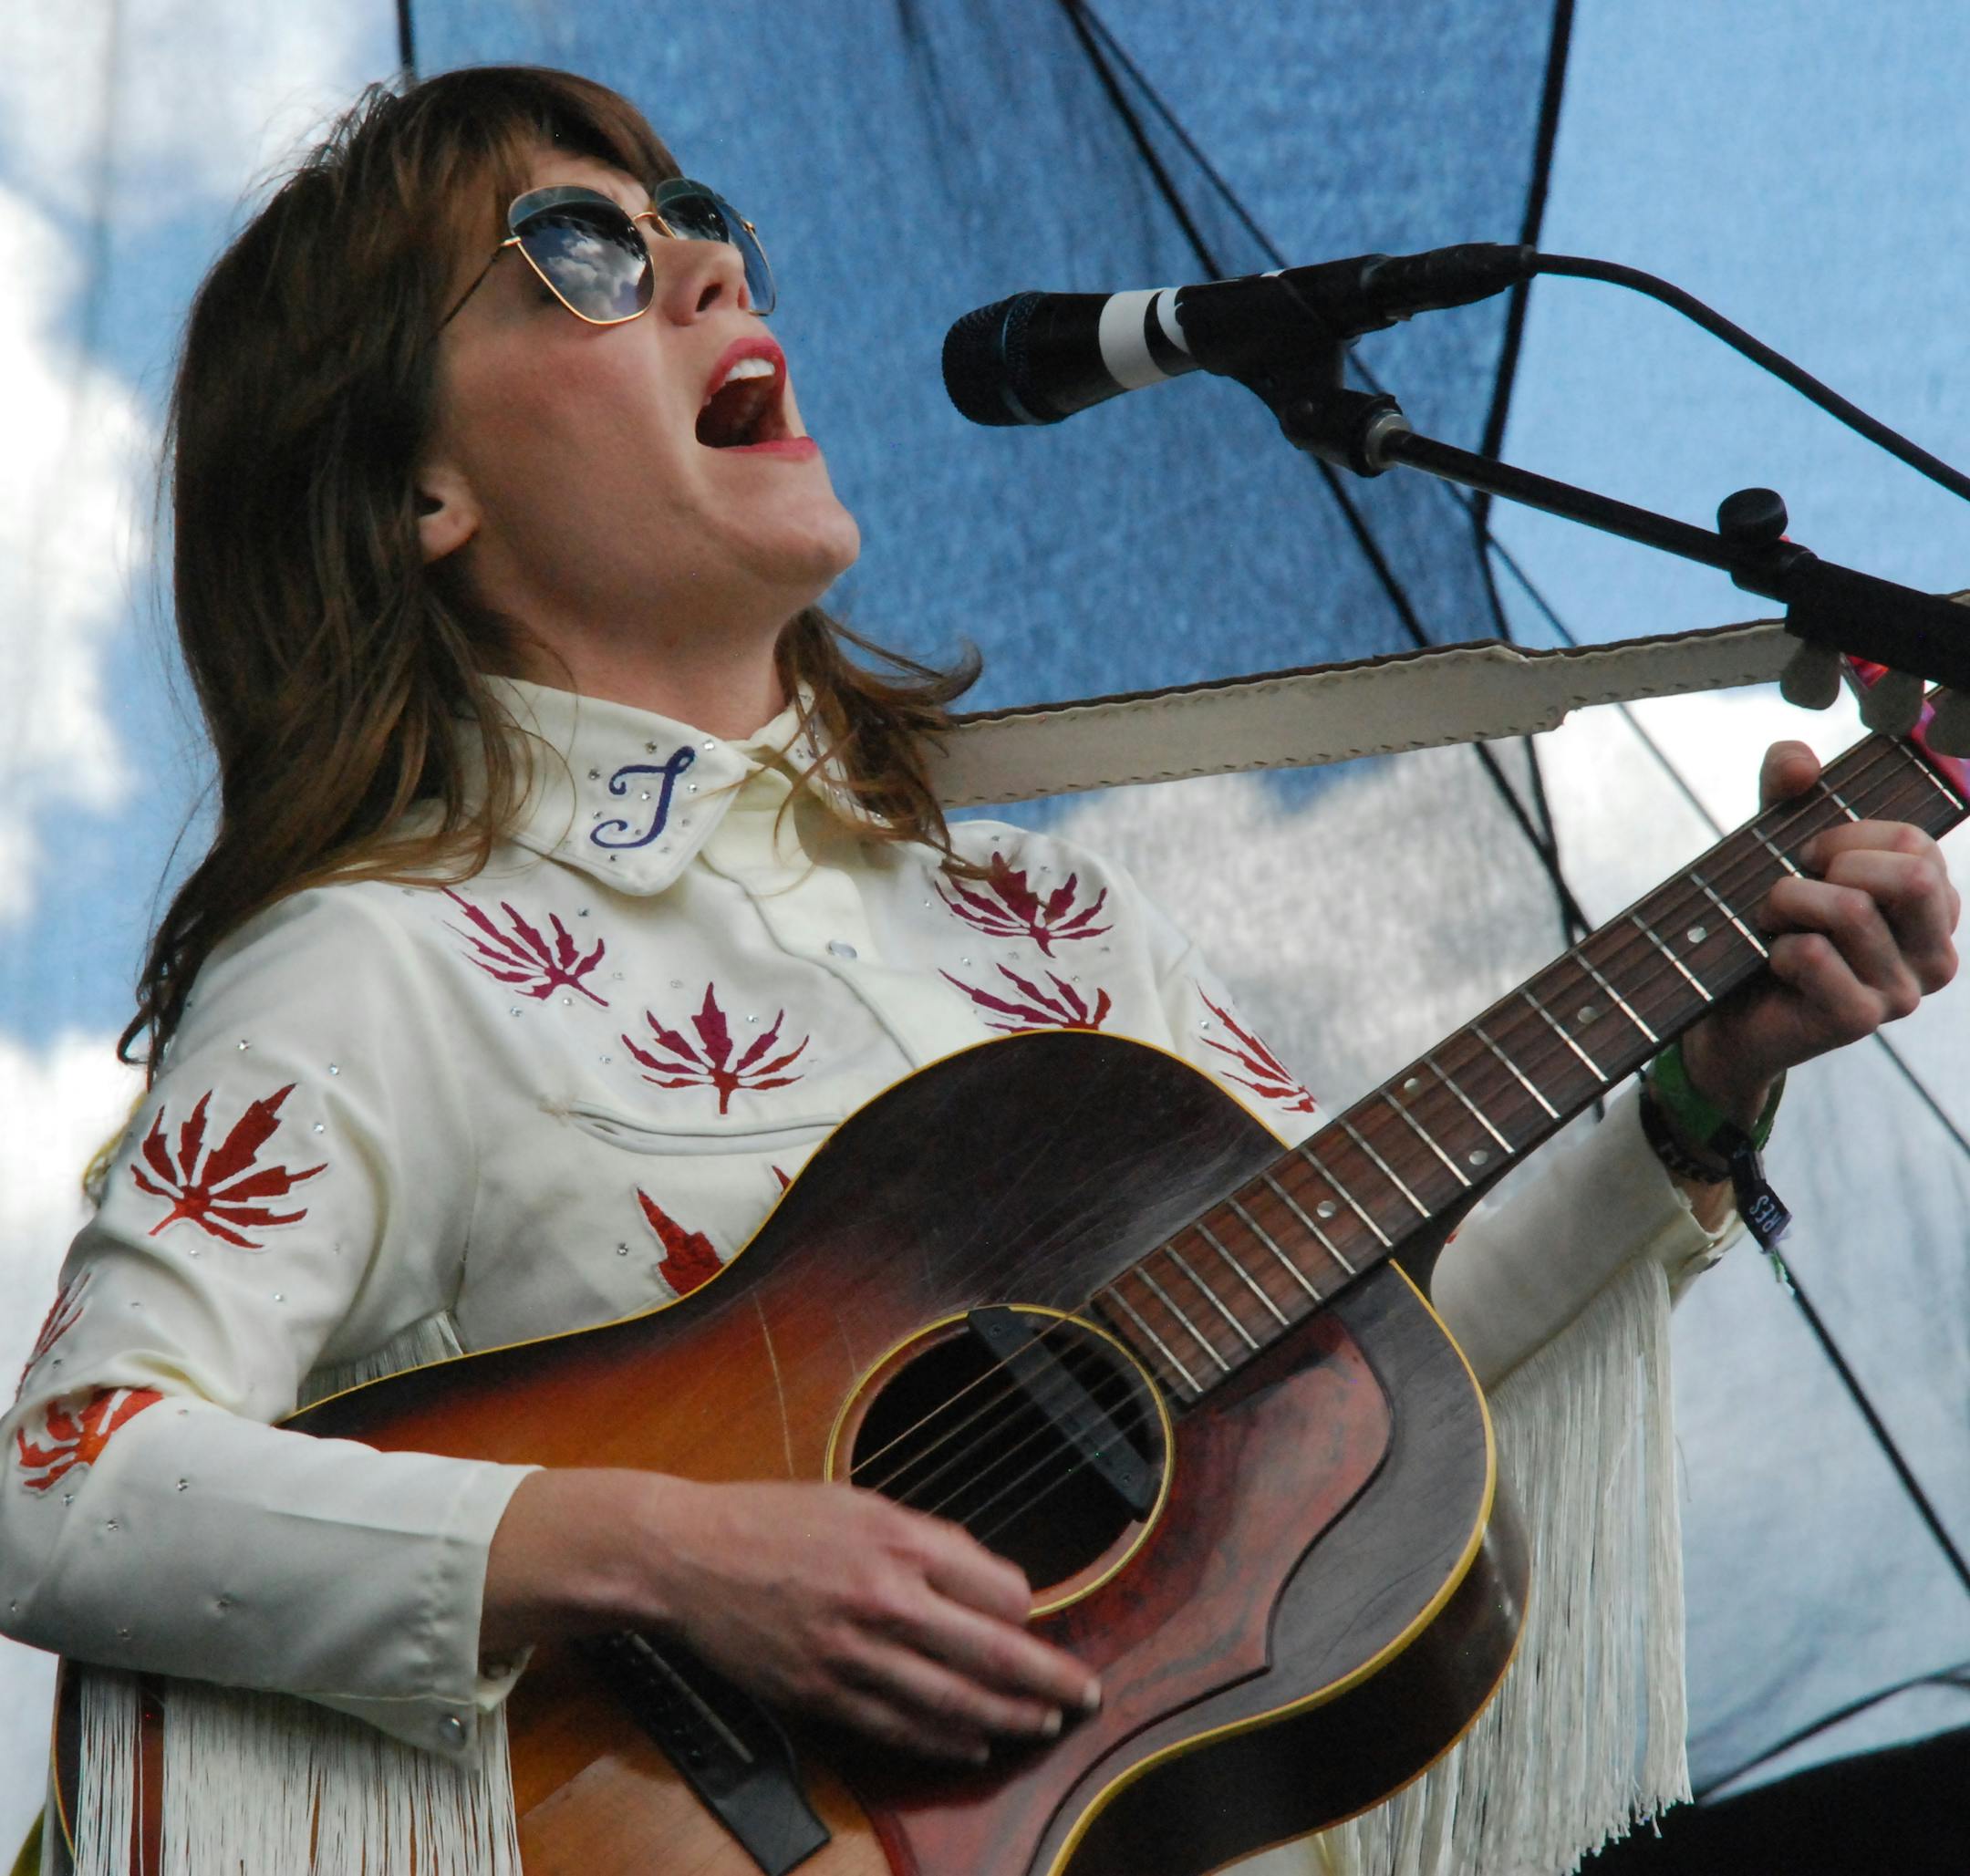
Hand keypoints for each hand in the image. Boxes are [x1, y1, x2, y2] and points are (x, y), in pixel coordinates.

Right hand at [485, 1469, 1099, 1763]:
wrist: (687, 1555)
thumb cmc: (774, 1519)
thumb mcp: (859, 1500)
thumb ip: (926, 1539)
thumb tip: (990, 1582)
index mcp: (897, 1539)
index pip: (997, 1588)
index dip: (1029, 1610)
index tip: (1039, 1619)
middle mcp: (882, 1597)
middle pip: (991, 1653)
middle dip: (1047, 1679)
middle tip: (1085, 1695)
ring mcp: (851, 1653)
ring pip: (951, 1701)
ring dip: (1006, 1719)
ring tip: (1041, 1724)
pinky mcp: (821, 1693)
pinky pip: (898, 1728)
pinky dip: (944, 1742)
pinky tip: (973, 1744)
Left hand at [1680, 739, 1959, 1124]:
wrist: (1726, 1014)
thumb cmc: (1765, 927)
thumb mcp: (1777, 847)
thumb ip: (1787, 793)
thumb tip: (1799, 760)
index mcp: (1933, 907)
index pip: (1916, 843)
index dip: (1849, 835)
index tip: (1810, 856)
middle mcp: (1935, 952)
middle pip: (1908, 875)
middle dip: (1830, 866)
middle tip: (1789, 887)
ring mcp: (1903, 993)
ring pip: (1852, 911)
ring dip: (1787, 903)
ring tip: (1769, 922)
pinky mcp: (1860, 1020)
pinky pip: (1815, 954)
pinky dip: (1776, 946)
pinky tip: (1771, 962)